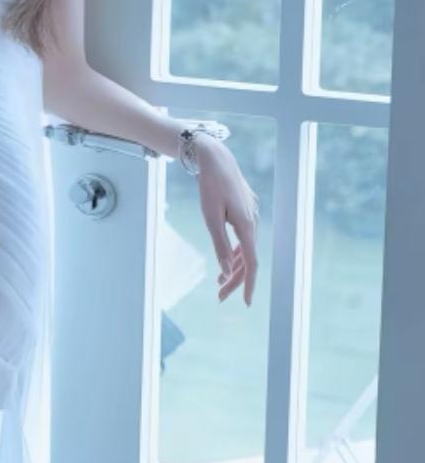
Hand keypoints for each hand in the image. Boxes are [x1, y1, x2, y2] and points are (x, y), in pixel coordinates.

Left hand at [193, 137, 259, 305]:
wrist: (216, 159)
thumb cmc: (210, 187)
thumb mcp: (210, 218)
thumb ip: (220, 245)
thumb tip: (226, 270)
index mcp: (246, 226)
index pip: (251, 263)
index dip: (249, 284)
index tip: (247, 303)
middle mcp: (252, 223)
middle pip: (247, 259)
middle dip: (235, 280)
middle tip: (219, 297)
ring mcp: (250, 216)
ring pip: (245, 249)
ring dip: (233, 267)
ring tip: (219, 283)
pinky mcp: (245, 211)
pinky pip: (243, 238)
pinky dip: (235, 252)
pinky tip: (227, 261)